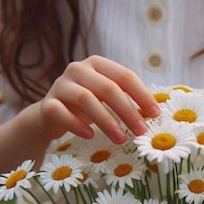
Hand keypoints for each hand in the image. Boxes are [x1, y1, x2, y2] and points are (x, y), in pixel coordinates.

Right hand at [38, 55, 160, 143]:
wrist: (50, 116)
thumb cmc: (86, 107)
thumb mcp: (107, 99)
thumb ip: (127, 99)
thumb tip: (154, 113)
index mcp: (97, 63)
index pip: (124, 76)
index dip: (142, 95)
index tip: (155, 114)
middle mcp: (77, 69)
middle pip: (107, 88)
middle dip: (127, 111)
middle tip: (141, 131)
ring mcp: (60, 85)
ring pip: (86, 100)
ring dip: (107, 121)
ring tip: (121, 139)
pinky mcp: (48, 104)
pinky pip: (62, 114)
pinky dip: (77, 126)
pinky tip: (90, 136)